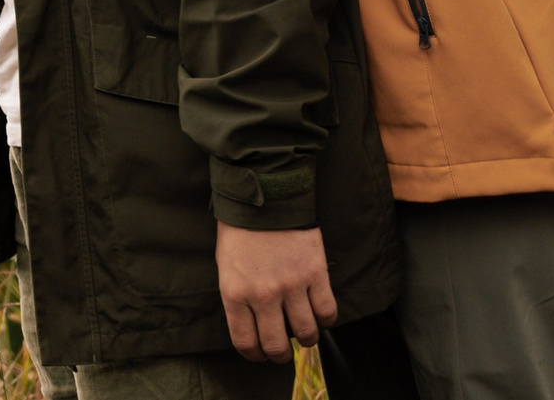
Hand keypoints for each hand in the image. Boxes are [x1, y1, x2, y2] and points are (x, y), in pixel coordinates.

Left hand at [215, 223, 336, 362]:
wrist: (266, 198)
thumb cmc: (240, 231)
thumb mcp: (226, 266)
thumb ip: (237, 297)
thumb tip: (250, 324)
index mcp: (235, 293)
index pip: (245, 342)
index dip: (254, 355)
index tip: (260, 354)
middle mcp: (263, 295)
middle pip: (276, 346)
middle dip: (280, 355)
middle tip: (283, 352)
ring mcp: (292, 286)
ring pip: (306, 334)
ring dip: (306, 339)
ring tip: (304, 333)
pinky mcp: (316, 275)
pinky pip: (328, 312)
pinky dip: (326, 319)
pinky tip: (320, 313)